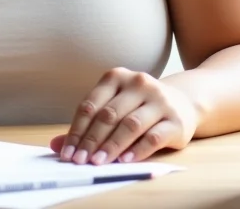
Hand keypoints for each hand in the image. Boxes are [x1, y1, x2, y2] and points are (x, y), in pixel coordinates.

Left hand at [50, 67, 198, 165]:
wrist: (182, 102)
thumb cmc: (139, 106)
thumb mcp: (113, 106)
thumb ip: (87, 125)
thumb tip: (57, 145)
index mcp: (117, 76)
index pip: (91, 104)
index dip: (77, 130)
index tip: (68, 152)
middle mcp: (138, 83)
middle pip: (109, 114)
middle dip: (91, 140)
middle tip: (80, 161)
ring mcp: (159, 100)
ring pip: (130, 125)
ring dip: (111, 146)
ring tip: (98, 163)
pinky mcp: (175, 120)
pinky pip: (153, 137)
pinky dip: (137, 150)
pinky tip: (125, 161)